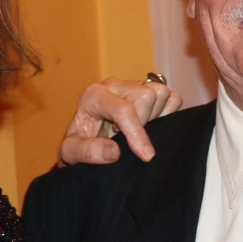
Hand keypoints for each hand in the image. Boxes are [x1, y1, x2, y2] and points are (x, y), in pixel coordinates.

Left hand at [58, 77, 181, 166]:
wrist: (85, 140)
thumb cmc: (77, 146)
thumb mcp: (70, 153)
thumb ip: (86, 152)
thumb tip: (114, 152)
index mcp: (94, 95)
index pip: (122, 109)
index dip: (137, 133)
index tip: (146, 156)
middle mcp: (114, 85)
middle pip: (146, 96)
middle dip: (144, 124)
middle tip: (129, 141)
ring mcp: (133, 86)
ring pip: (161, 93)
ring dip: (156, 118)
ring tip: (138, 132)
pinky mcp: (149, 91)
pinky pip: (172, 98)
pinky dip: (167, 114)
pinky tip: (150, 126)